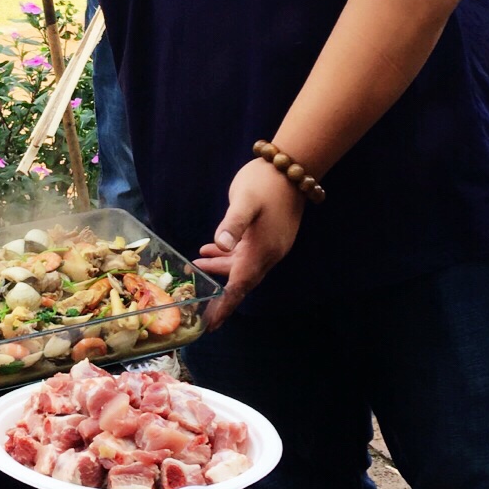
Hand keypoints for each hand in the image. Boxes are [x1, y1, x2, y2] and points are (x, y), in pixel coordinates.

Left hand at [194, 160, 304, 325]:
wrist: (292, 166)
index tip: (211, 323)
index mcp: (262, 250)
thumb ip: (232, 224)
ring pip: (242, 266)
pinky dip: (228, 256)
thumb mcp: (244, 201)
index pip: (240, 285)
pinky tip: (211, 250)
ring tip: (196, 267)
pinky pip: (246, 254)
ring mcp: (270, 244)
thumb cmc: (266, 182)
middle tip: (201, 308)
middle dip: (222, 295)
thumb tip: (220, 246)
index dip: (225, 305)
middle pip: (242, 282)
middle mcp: (268, 253)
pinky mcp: (269, 235)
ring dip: (221, 269)